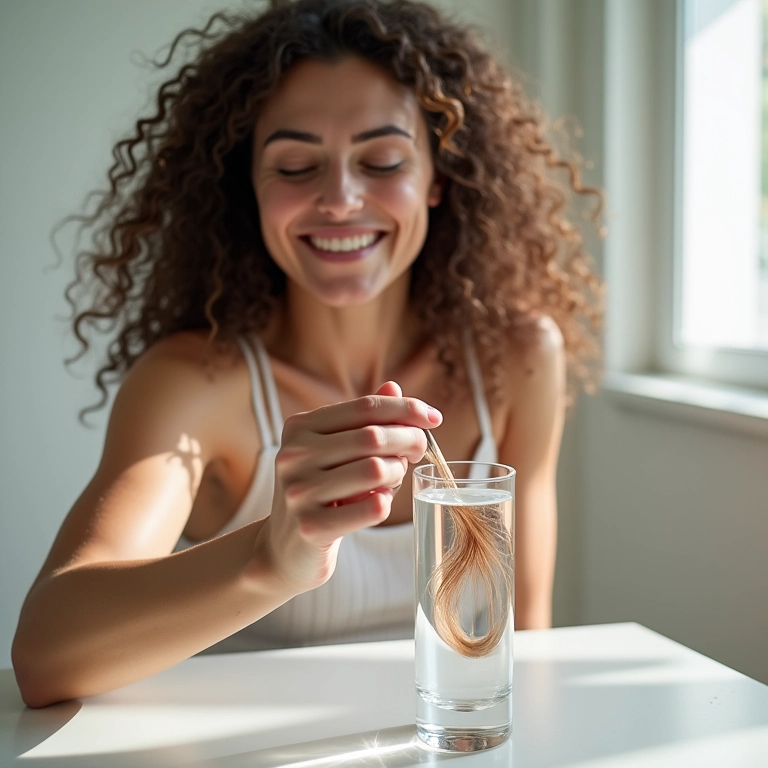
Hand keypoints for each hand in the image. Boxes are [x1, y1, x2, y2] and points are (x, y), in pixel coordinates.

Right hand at [252, 382, 441, 594]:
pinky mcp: (311, 527)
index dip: (405, 409)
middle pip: (373, 436)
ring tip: (392, 481)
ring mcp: (299, 491)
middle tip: (418, 452)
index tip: (433, 418)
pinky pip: (372, 507)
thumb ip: (362, 419)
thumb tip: (394, 387)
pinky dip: (386, 502)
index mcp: (299, 427)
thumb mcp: (334, 449)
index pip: (365, 407)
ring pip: (376, 470)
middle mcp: (293, 455)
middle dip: (409, 441)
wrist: (286, 547)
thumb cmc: (321, 490)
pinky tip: (379, 502)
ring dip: (397, 474)